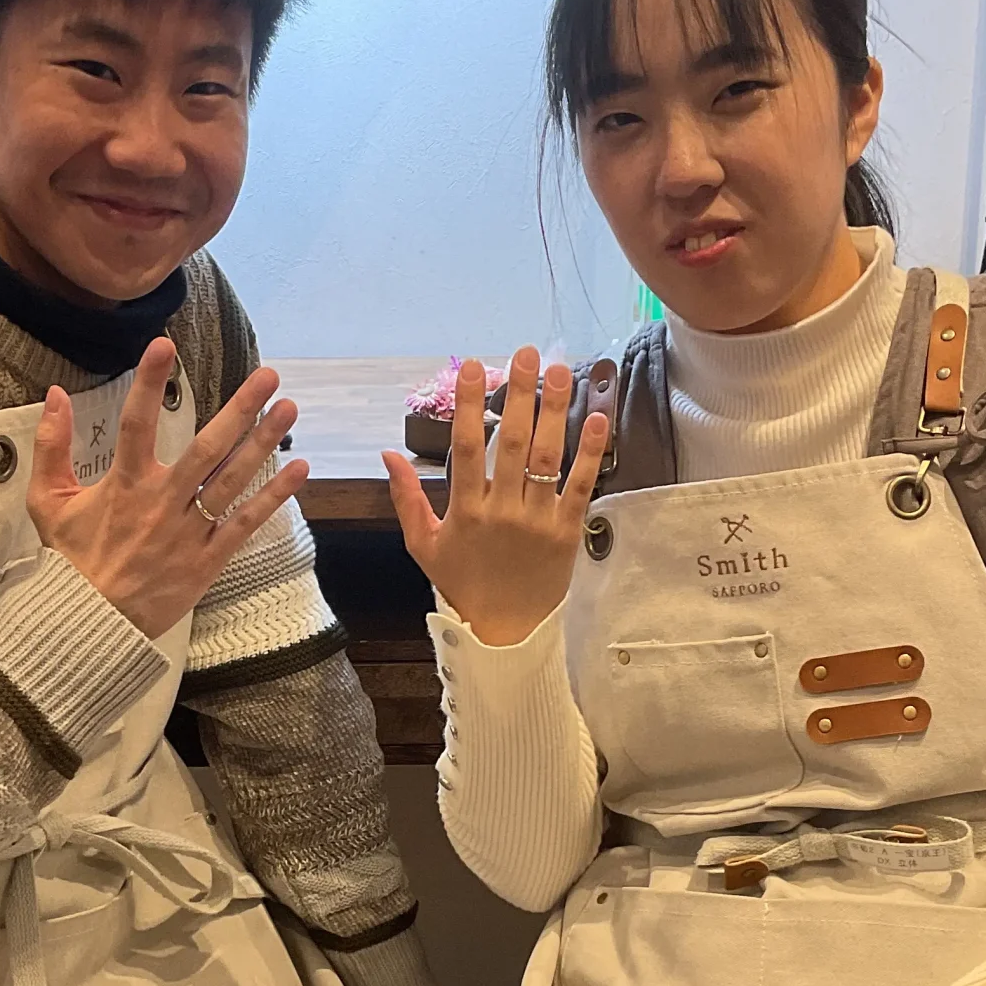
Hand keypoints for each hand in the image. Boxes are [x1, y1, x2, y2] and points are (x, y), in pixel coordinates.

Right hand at [29, 339, 306, 640]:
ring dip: (264, 443)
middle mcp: (161, 503)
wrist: (89, 624)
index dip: (147, 382)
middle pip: (206, 448)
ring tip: (290, 409)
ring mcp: (188, 532)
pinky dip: (273, 497)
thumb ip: (51, 446)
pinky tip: (299, 469)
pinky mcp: (207, 560)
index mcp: (123, 485)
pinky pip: (245, 524)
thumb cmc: (70, 561)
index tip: (163, 345)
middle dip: (240, 409)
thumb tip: (54, 394)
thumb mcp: (47, 502)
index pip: (136, 423)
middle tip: (268, 375)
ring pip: (232, 480)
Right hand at [383, 348, 609, 646]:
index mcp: (465, 512)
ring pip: (546, 459)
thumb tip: (387, 452)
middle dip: (519, 395)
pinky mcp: (567, 533)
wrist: (504, 632)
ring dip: (554, 412)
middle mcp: (502, 513)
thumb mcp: (423, 543)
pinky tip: (597, 418)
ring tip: (560, 370)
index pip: (466, 448)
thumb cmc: (461, 583)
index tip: (473, 366)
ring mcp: (537, 522)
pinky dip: (590, 453)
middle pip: (511, 444)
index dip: (470, 405)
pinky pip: (581, 487)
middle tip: (526, 354)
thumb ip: (406, 497)